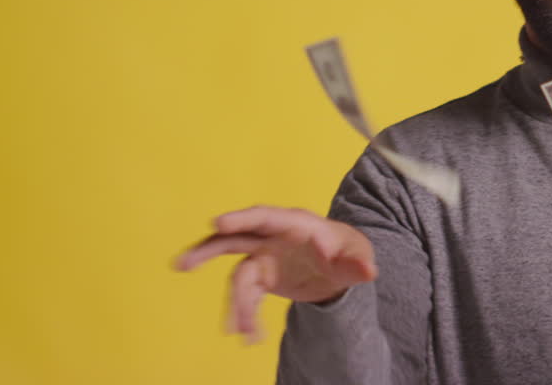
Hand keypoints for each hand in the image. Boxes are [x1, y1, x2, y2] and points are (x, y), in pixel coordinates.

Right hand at [174, 205, 377, 342]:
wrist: (337, 270)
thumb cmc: (347, 252)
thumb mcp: (357, 257)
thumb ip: (358, 264)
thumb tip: (368, 271)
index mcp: (295, 223)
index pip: (266, 217)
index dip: (242, 218)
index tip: (218, 223)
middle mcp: (272, 237)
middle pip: (235, 238)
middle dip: (209, 249)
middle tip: (183, 263)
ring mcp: (262, 256)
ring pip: (237, 276)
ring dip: (235, 304)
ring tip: (240, 330)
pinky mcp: (259, 277)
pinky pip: (245, 296)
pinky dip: (243, 314)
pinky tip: (247, 334)